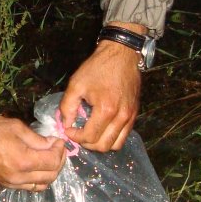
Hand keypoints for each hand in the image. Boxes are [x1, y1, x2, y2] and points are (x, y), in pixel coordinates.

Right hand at [0, 116, 65, 189]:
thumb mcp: (15, 127)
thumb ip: (37, 138)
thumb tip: (53, 144)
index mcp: (23, 161)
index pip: (53, 161)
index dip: (60, 150)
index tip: (58, 140)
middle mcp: (19, 177)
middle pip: (51, 176)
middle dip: (59, 162)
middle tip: (57, 149)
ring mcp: (12, 184)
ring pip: (42, 185)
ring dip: (50, 172)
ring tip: (49, 158)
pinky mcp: (6, 185)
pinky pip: (30, 187)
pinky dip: (39, 178)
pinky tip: (37, 166)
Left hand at [59, 30, 142, 151]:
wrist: (121, 55)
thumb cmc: (98, 68)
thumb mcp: (76, 84)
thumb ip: (67, 107)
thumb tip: (66, 124)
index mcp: (106, 110)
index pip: (89, 137)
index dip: (75, 137)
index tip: (68, 129)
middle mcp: (121, 117)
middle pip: (103, 146)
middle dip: (87, 143)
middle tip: (78, 133)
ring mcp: (130, 117)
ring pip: (116, 145)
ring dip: (100, 143)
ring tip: (90, 133)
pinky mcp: (135, 114)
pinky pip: (124, 136)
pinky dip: (112, 138)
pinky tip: (102, 128)